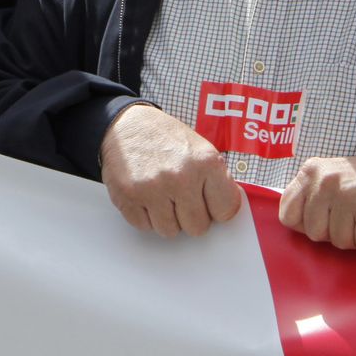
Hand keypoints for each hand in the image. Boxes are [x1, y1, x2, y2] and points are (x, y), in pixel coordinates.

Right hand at [99, 104, 242, 238]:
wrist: (127, 124)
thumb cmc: (166, 139)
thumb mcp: (201, 149)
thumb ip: (216, 180)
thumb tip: (229, 211)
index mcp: (206, 162)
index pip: (226, 210)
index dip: (216, 209)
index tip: (209, 202)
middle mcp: (181, 176)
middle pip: (197, 227)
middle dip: (189, 215)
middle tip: (180, 195)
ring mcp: (153, 188)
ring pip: (170, 231)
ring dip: (166, 217)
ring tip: (161, 193)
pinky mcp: (128, 196)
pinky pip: (144, 227)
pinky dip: (144, 215)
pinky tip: (145, 194)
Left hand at [278, 152, 355, 251]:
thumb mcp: (331, 177)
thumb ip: (310, 196)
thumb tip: (294, 224)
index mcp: (311, 172)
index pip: (288, 214)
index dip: (306, 225)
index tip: (326, 219)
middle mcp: (326, 181)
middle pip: (315, 233)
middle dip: (337, 232)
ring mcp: (348, 195)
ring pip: (341, 242)